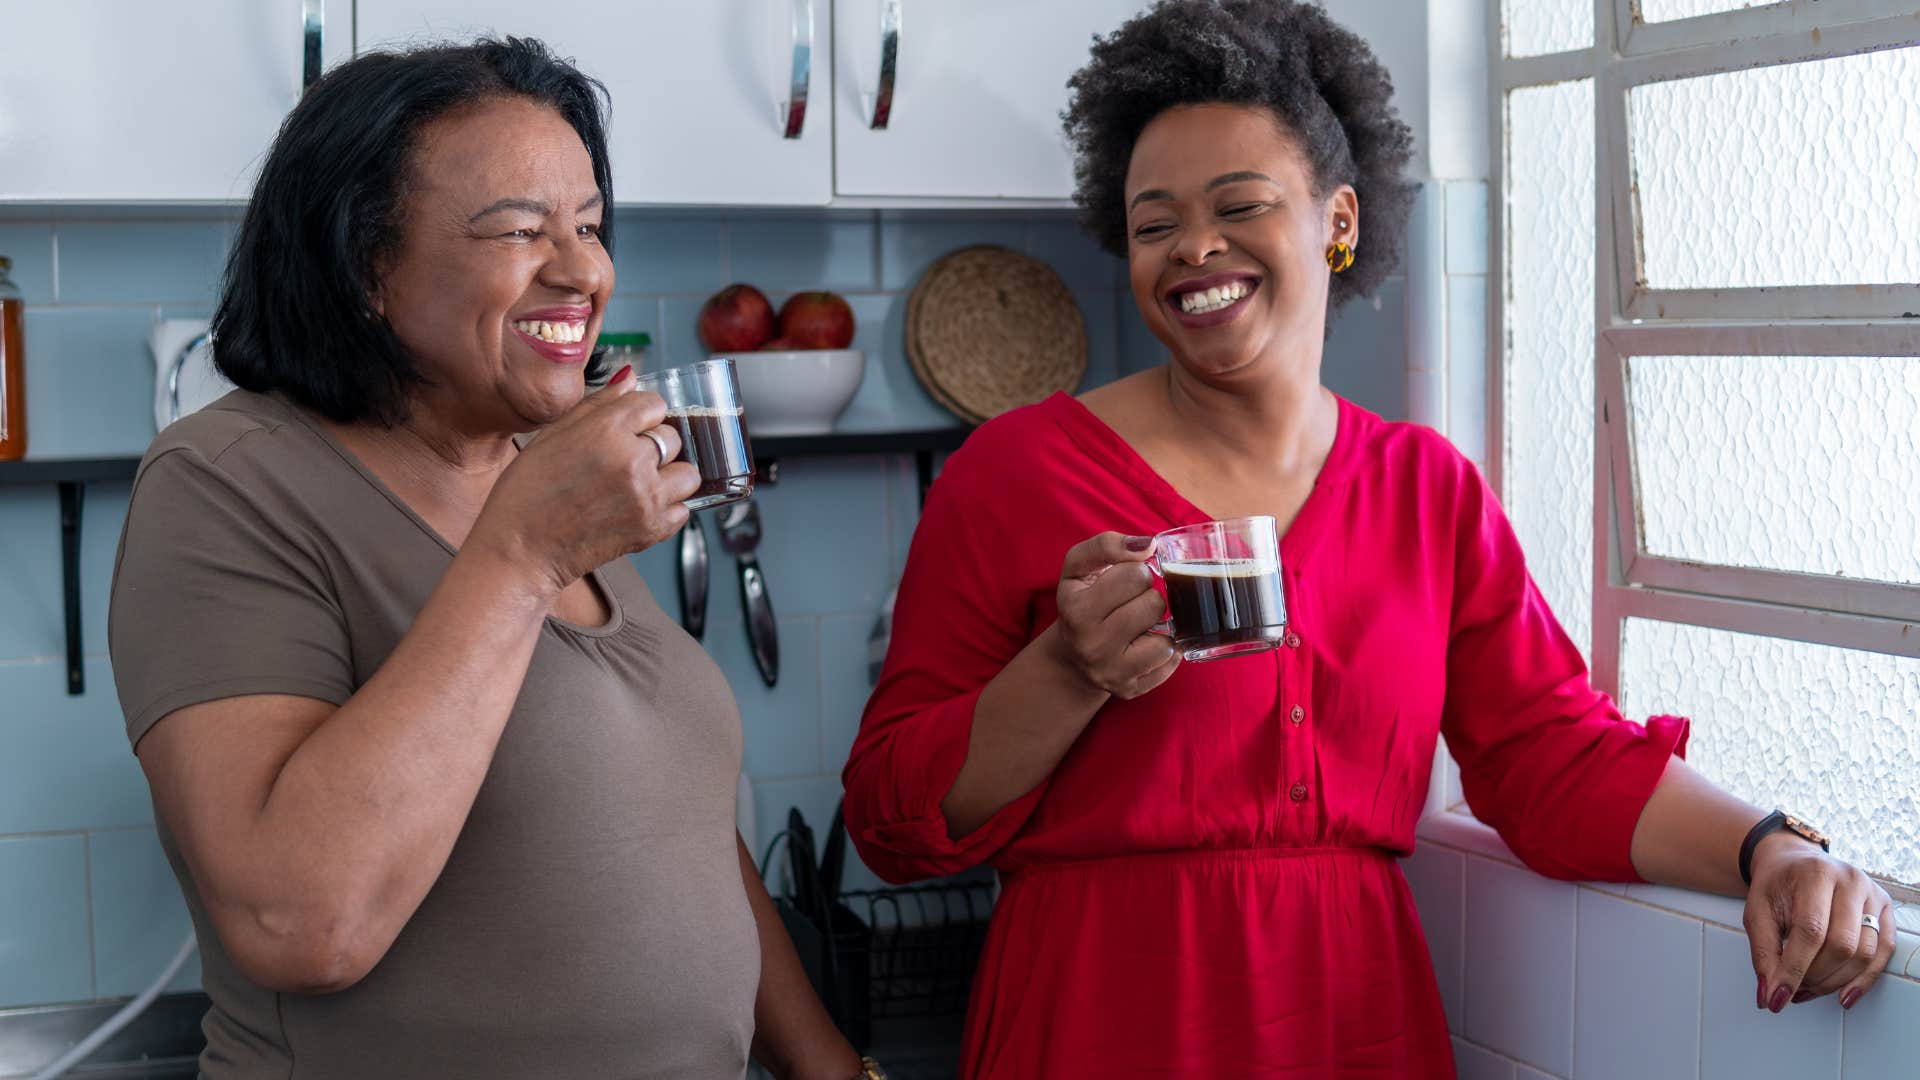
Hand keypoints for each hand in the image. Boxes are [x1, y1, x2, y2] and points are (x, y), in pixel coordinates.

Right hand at [468, 367, 701, 594]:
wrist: (520, 547)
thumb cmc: (528, 491)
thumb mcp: (554, 434)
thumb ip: (598, 404)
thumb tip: (631, 378)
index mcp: (605, 430)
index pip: (654, 404)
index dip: (642, 415)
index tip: (630, 428)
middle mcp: (631, 460)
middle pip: (673, 437)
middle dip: (655, 444)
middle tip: (628, 460)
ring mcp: (645, 496)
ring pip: (688, 474)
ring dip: (670, 476)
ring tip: (641, 484)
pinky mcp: (652, 529)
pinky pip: (683, 510)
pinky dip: (668, 509)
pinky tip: (639, 507)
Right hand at [1045, 531, 1178, 699]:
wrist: (1071, 656)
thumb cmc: (1081, 600)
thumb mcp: (1079, 567)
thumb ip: (1107, 545)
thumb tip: (1149, 545)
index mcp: (1078, 611)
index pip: (1135, 575)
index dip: (1135, 572)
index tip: (1123, 581)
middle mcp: (1092, 646)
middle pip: (1155, 605)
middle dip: (1148, 598)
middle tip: (1131, 604)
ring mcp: (1112, 672)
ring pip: (1166, 640)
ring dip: (1159, 627)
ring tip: (1140, 625)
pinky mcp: (1131, 690)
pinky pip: (1170, 664)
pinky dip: (1165, 651)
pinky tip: (1146, 645)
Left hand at [1744, 833, 1897, 1012]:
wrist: (1793, 862)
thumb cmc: (1776, 886)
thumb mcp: (1757, 912)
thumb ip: (1763, 953)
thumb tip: (1770, 995)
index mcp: (1814, 873)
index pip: (1810, 931)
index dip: (1794, 969)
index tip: (1778, 997)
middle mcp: (1850, 880)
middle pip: (1841, 945)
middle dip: (1814, 977)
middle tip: (1792, 990)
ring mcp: (1872, 894)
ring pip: (1864, 953)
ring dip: (1835, 982)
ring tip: (1808, 989)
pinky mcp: (1885, 908)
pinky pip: (1883, 951)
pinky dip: (1864, 979)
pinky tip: (1843, 995)